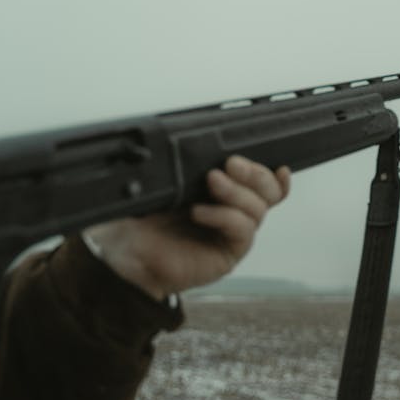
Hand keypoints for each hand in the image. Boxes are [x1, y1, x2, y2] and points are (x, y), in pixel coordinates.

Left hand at [86, 156, 290, 299]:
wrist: (128, 257)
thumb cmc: (145, 221)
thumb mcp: (165, 185)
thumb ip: (187, 167)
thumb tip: (200, 143)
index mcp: (224, 192)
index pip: (261, 180)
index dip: (270, 171)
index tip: (267, 157)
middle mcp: (233, 211)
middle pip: (269, 191)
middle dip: (255, 173)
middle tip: (231, 163)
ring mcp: (233, 233)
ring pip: (258, 208)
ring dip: (238, 191)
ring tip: (212, 181)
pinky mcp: (230, 253)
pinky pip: (242, 230)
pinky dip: (225, 216)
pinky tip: (200, 212)